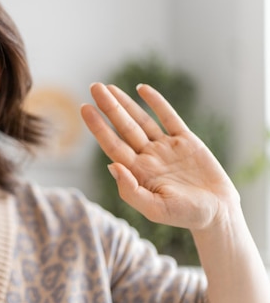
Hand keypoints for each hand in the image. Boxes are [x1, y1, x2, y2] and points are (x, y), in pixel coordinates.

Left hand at [80, 82, 239, 232]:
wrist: (218, 214)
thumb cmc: (184, 216)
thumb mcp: (154, 209)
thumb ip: (130, 190)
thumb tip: (110, 166)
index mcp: (137, 171)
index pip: (112, 144)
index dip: (98, 126)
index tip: (85, 108)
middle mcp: (147, 156)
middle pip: (123, 127)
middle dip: (109, 107)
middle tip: (94, 86)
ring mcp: (165, 147)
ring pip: (141, 120)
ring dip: (126, 103)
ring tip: (109, 87)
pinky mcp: (186, 141)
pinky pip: (169, 117)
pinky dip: (156, 102)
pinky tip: (142, 89)